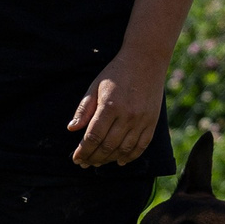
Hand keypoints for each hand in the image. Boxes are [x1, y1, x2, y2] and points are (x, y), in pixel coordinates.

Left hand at [69, 52, 164, 167]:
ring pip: (124, 149)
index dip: (83, 151)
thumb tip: (72, 128)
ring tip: (98, 163)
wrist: (146, 60)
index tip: (76, 158)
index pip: (93, 136)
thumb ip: (84, 108)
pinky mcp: (152, 122)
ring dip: (109, 160)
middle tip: (85, 163)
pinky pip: (142, 146)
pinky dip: (130, 156)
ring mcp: (142, 120)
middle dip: (93, 158)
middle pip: (107, 146)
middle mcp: (127, 115)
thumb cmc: (116, 73)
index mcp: (110, 106)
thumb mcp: (95, 86)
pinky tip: (120, 161)